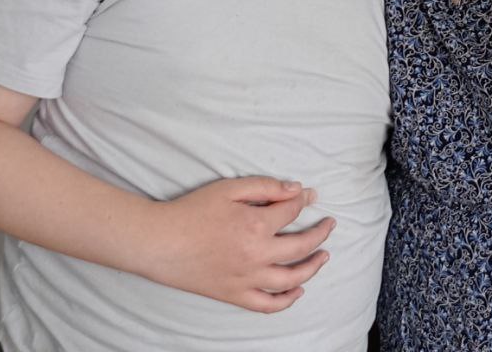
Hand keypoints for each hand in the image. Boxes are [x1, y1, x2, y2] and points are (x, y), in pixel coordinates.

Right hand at [145, 176, 335, 312]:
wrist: (161, 242)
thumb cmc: (192, 211)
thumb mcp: (229, 188)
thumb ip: (265, 187)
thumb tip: (296, 189)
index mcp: (256, 224)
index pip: (292, 212)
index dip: (304, 201)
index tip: (310, 196)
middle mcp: (257, 254)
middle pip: (301, 246)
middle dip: (320, 233)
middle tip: (330, 224)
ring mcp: (247, 279)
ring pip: (291, 278)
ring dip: (313, 267)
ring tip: (324, 256)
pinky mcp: (235, 295)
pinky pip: (268, 305)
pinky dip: (287, 300)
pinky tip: (297, 290)